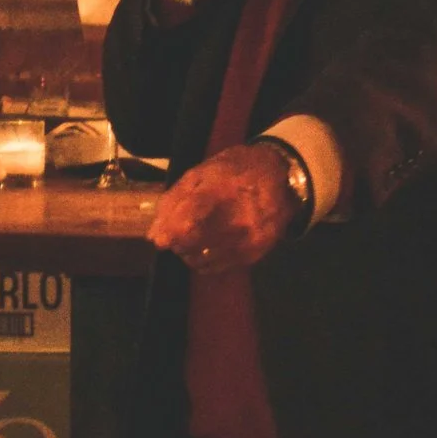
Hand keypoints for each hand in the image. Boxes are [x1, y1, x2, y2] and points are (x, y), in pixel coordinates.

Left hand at [148, 143, 300, 273]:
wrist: (282, 178)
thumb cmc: (236, 170)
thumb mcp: (202, 172)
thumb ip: (175, 200)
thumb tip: (154, 235)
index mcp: (224, 191)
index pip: (191, 218)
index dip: (170, 232)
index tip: (159, 240)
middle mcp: (240, 219)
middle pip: (193, 245)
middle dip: (177, 241)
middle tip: (179, 229)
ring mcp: (249, 240)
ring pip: (202, 260)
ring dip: (189, 251)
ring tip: (194, 235)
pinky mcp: (255, 255)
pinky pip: (216, 267)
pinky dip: (204, 259)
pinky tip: (208, 243)